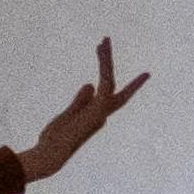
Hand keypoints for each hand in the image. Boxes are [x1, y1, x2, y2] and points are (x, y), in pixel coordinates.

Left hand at [17, 39, 146, 186]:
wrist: (51, 154)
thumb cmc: (55, 139)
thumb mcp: (67, 115)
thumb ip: (80, 100)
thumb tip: (90, 84)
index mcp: (96, 115)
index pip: (111, 95)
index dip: (126, 84)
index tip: (142, 74)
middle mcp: (102, 114)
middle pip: (112, 83)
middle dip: (109, 62)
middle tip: (105, 40)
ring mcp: (102, 112)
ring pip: (109, 79)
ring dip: (106, 59)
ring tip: (103, 40)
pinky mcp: (98, 109)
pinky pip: (105, 82)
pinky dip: (104, 65)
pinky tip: (101, 49)